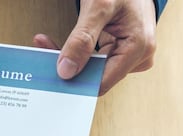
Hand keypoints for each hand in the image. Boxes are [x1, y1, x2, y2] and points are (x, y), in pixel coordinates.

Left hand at [34, 0, 156, 94]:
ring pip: (92, 70)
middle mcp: (138, 56)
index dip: (76, 80)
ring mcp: (131, 55)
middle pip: (95, 77)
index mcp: (138, 47)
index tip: (52, 71)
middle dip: (69, 66)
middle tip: (44, 50)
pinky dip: (76, 53)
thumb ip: (83, 38)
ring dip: (69, 58)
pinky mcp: (121, 51)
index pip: (101, 82)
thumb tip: (67, 70)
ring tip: (46, 43)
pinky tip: (60, 45)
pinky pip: (95, 61)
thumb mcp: (99, 6)